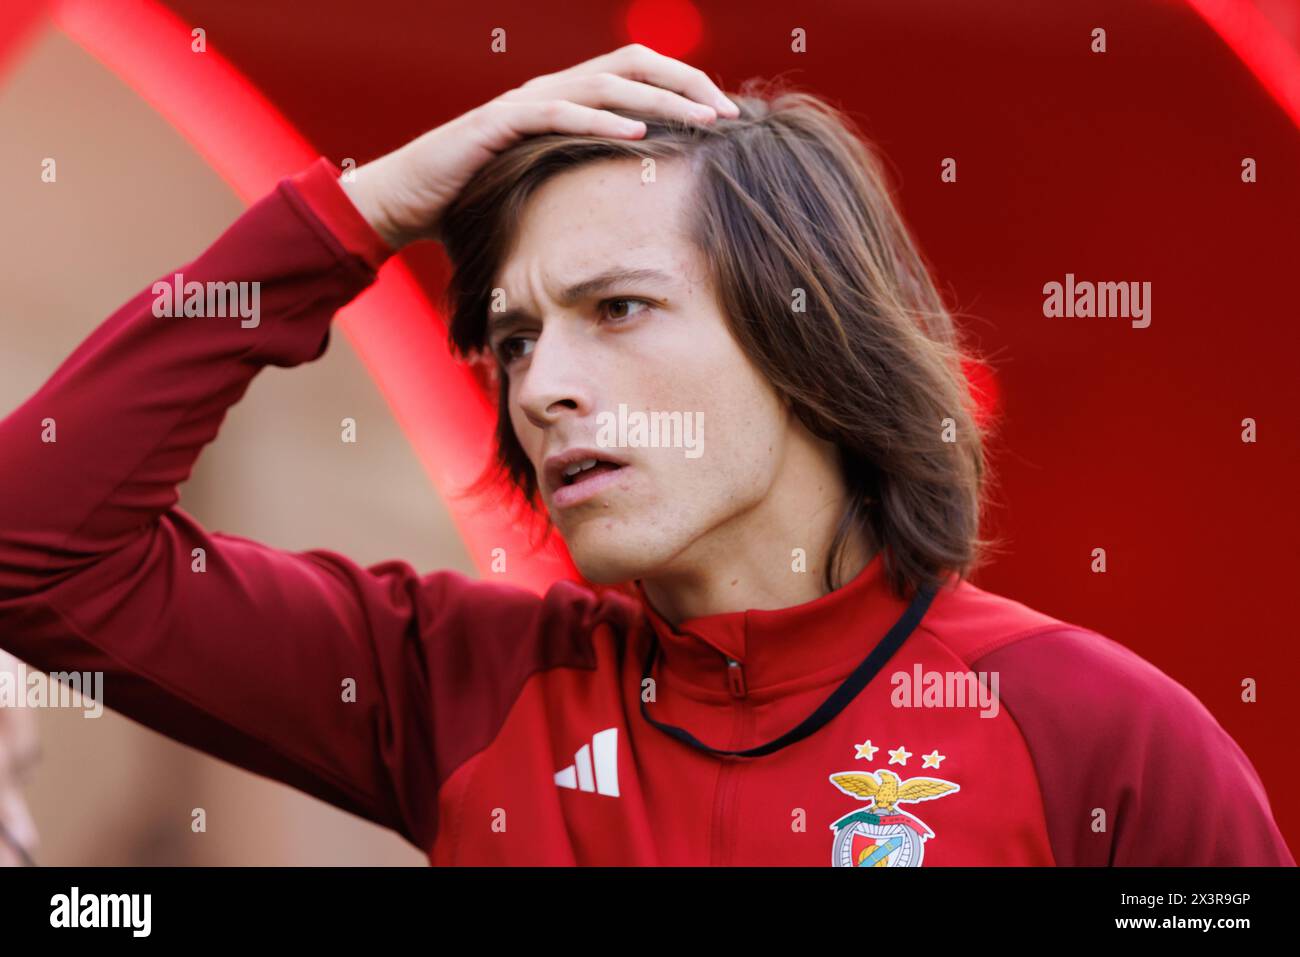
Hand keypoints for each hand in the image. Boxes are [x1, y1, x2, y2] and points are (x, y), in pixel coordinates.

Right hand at [339, 43, 738, 249]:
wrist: (404, 200)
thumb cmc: (474, 202)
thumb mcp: (543, 192)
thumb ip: (584, 193)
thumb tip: (635, 231)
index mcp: (566, 98)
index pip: (637, 73)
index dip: (683, 85)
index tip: (724, 115)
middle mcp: (551, 89)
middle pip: (633, 65)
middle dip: (686, 84)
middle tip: (729, 112)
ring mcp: (524, 102)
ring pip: (604, 84)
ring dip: (659, 100)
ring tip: (701, 119)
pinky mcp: (498, 125)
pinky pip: (557, 114)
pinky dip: (600, 121)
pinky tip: (638, 136)